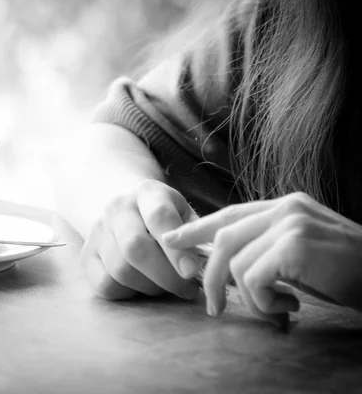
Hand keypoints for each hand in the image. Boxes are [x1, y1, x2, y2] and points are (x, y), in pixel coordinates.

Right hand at [81, 179, 202, 299]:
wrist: (126, 210)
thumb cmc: (166, 218)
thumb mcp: (184, 214)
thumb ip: (196, 236)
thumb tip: (213, 264)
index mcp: (147, 192)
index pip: (159, 217)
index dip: (176, 249)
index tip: (192, 272)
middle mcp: (117, 208)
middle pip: (135, 248)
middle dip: (166, 276)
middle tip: (187, 289)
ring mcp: (97, 232)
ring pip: (121, 270)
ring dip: (151, 287)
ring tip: (168, 286)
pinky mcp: (87, 256)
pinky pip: (106, 285)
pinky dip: (129, 293)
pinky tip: (144, 286)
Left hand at [161, 192, 361, 326]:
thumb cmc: (346, 272)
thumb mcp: (300, 253)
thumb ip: (266, 249)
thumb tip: (225, 265)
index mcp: (284, 206)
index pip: (229, 214)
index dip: (197, 229)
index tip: (171, 240)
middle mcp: (285, 208)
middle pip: (223, 238)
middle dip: (209, 276)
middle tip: (213, 307)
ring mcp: (290, 224)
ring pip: (236, 264)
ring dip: (250, 299)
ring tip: (279, 310)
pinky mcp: (295, 245)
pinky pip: (253, 279)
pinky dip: (264, 303)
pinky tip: (289, 308)